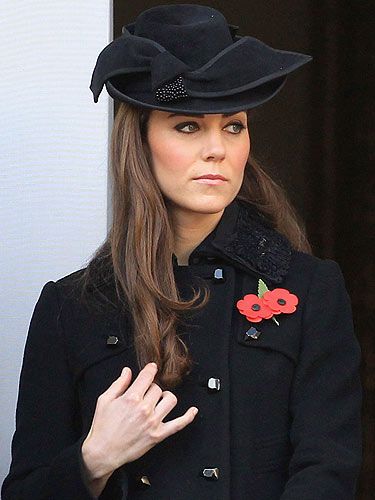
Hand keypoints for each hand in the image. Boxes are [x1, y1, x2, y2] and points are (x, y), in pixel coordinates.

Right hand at [81, 362, 197, 479]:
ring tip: (158, 400)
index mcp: (131, 397)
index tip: (152, 368)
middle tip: (144, 394)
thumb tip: (127, 371)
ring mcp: (153, 422)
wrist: (103, 453)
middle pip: (157, 388)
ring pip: (170, 400)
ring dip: (165, 397)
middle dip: (151, 388)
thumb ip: (119, 384)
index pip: (147, 376)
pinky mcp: (158, 435)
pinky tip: (193, 411)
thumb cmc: (102, 427)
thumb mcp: (105, 400)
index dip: (150, 369)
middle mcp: (144, 408)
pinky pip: (178, 424)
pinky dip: (188, 417)